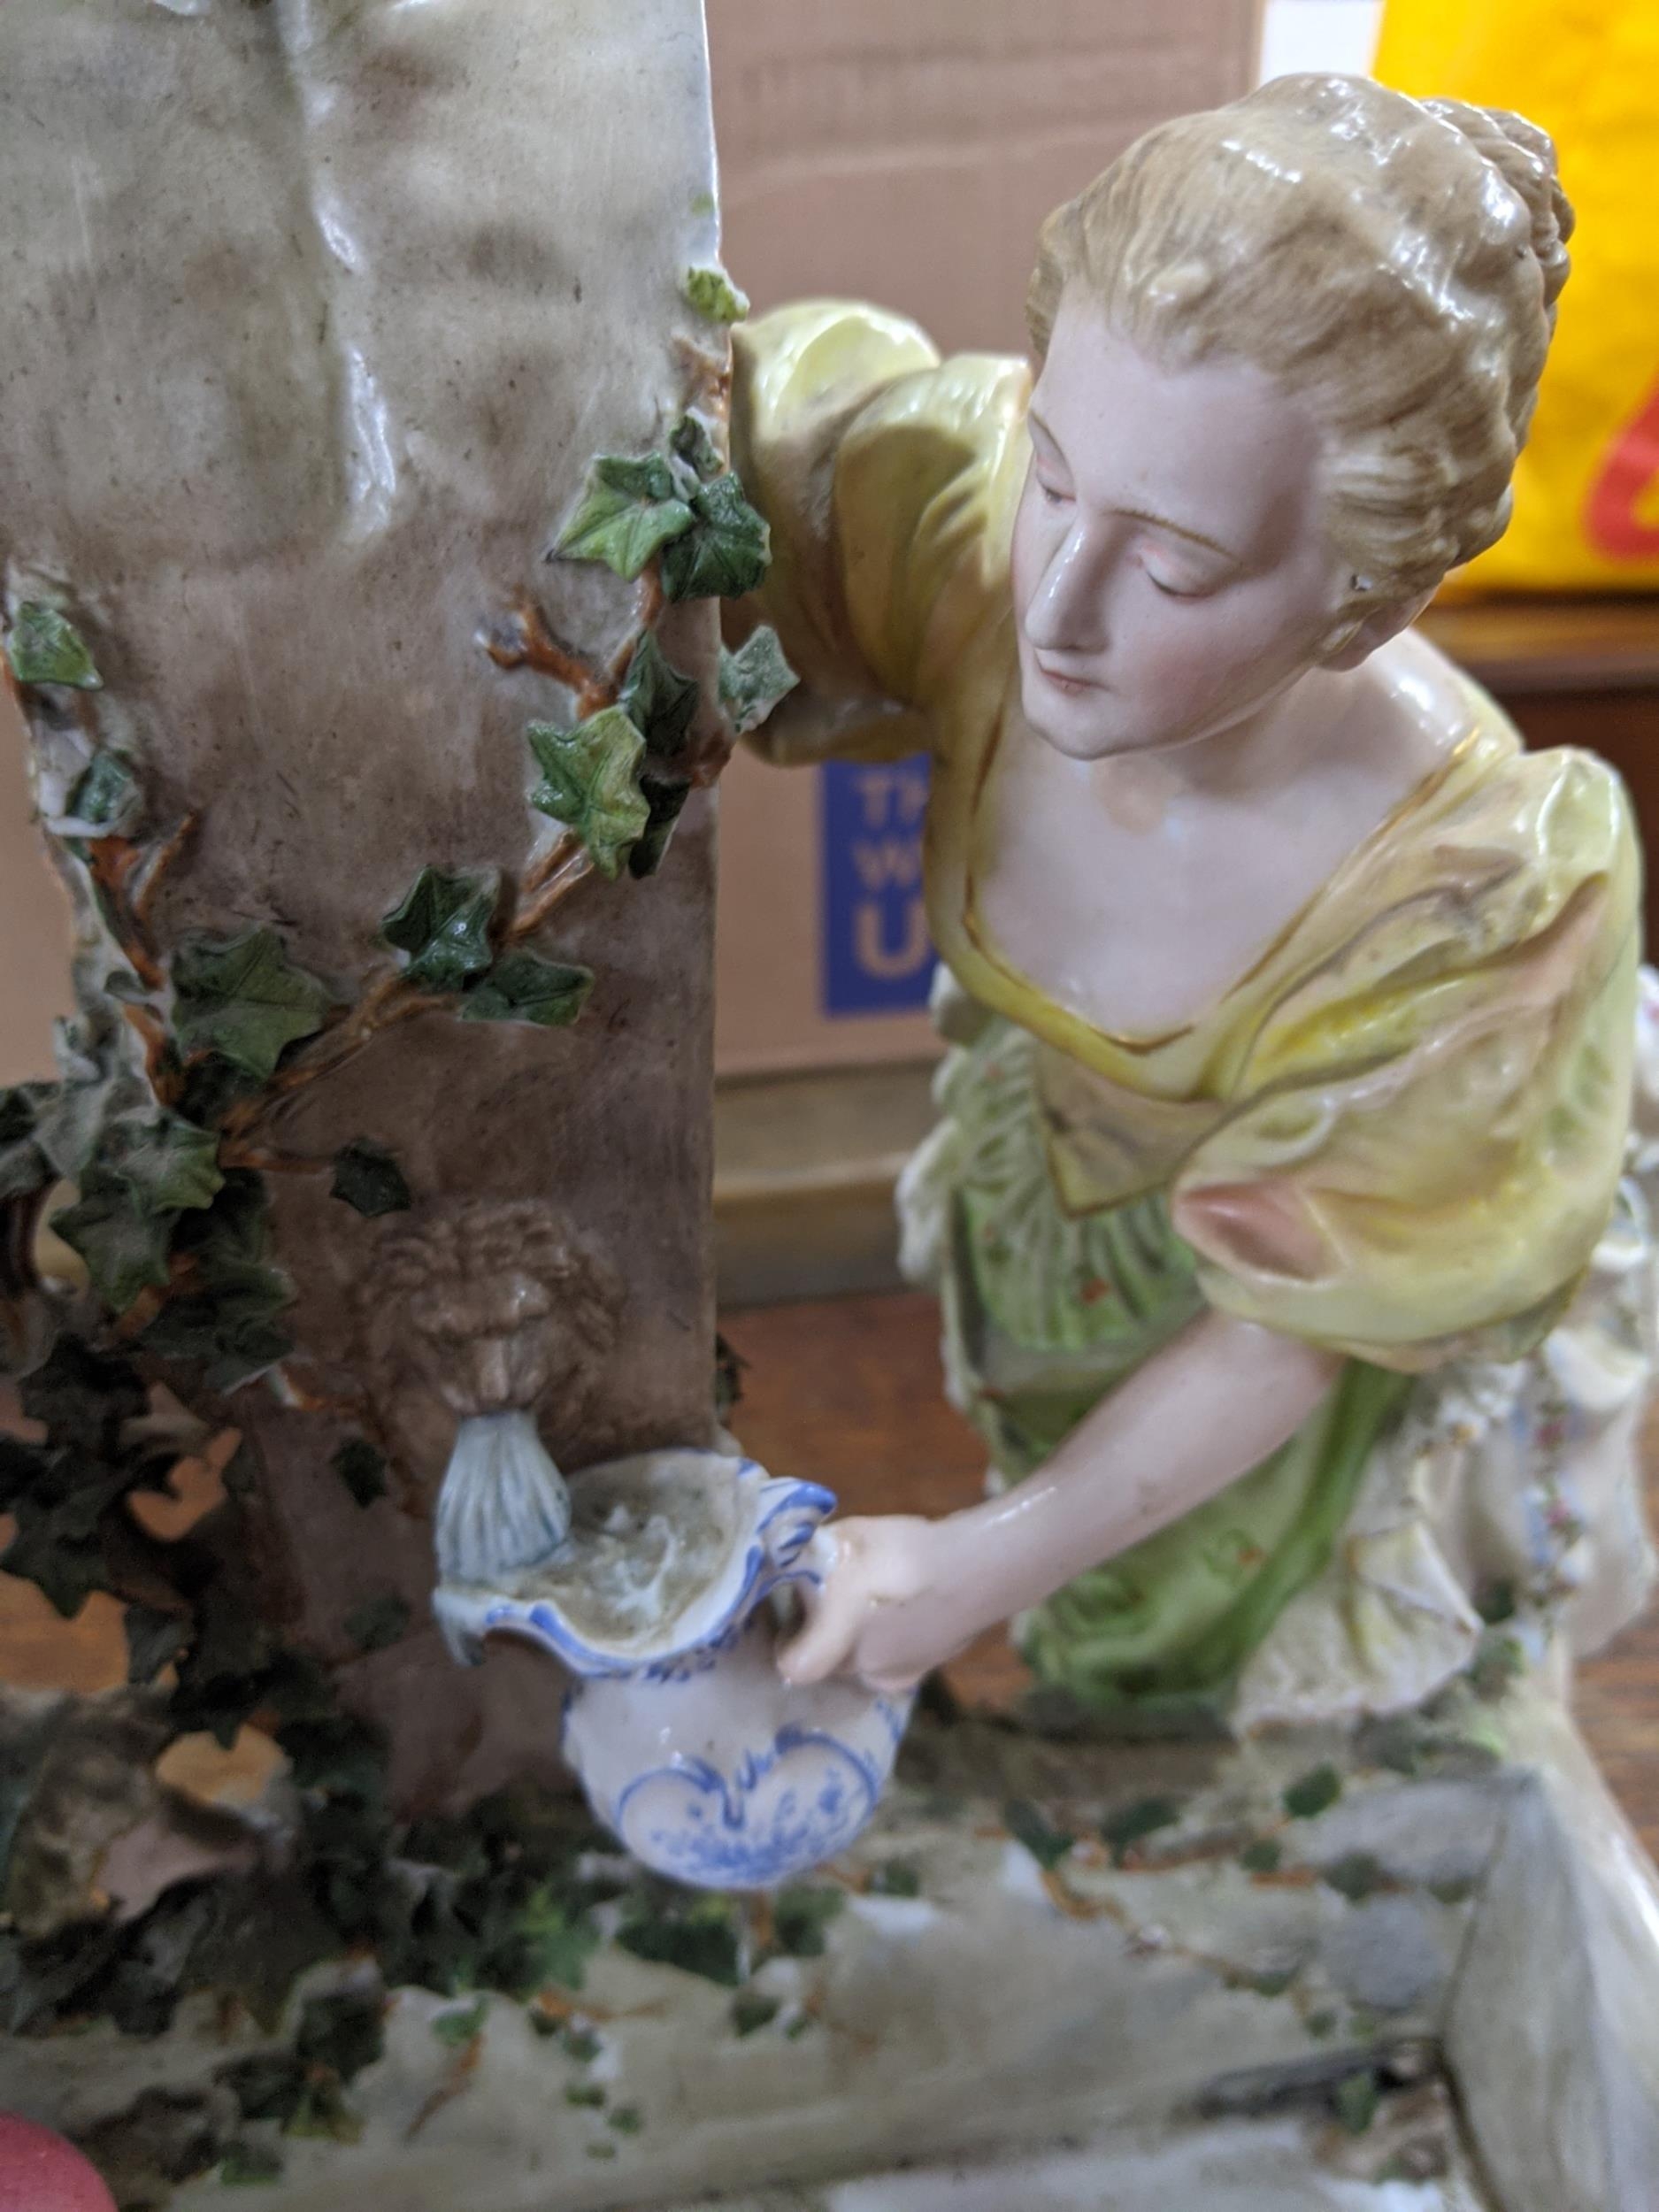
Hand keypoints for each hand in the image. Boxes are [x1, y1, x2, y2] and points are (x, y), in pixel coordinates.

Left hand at [776, 1514, 970, 1693]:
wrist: (975, 1569)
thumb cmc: (899, 1554)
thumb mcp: (841, 1540)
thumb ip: (810, 1562)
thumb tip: (790, 1564)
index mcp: (834, 1642)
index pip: (793, 1666)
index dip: (788, 1644)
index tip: (795, 1618)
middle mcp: (862, 1669)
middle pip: (829, 1658)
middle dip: (827, 1631)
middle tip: (840, 1593)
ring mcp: (898, 1675)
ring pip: (864, 1658)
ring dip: (862, 1635)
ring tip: (880, 1597)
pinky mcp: (927, 1669)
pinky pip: (896, 1658)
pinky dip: (895, 1639)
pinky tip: (909, 1608)